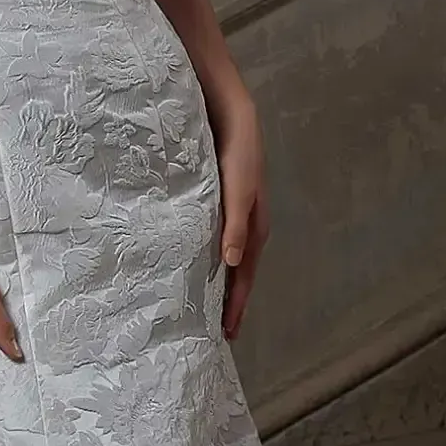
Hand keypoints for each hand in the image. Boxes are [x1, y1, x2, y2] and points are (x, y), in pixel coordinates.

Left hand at [212, 93, 269, 340]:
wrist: (229, 112)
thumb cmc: (237, 150)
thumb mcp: (237, 188)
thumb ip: (234, 224)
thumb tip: (232, 264)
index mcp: (254, 226)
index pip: (245, 276)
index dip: (237, 304)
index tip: (228, 334)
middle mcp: (244, 225)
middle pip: (238, 272)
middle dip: (230, 302)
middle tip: (217, 332)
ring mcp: (230, 215)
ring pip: (225, 258)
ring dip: (218, 282)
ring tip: (204, 306)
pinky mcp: (216, 202)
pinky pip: (212, 240)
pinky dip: (206, 258)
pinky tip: (191, 263)